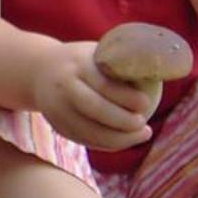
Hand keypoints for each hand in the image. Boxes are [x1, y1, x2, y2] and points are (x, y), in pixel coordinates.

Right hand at [30, 40, 155, 151]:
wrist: (37, 71)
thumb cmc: (82, 61)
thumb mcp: (97, 53)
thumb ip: (121, 64)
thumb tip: (160, 74)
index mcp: (77, 64)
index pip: (103, 84)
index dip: (126, 97)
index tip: (146, 104)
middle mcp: (63, 86)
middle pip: (94, 109)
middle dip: (123, 122)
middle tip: (144, 125)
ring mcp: (56, 108)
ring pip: (88, 130)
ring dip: (119, 138)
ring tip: (143, 134)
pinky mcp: (56, 125)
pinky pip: (84, 139)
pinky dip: (107, 144)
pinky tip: (125, 140)